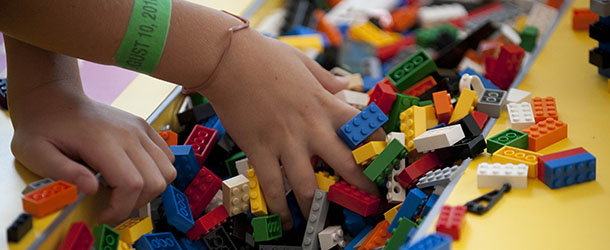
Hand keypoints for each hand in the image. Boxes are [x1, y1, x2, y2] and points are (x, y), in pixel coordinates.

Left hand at [10, 86, 175, 223]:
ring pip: (168, 170)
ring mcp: (140, 129)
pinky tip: (137, 175)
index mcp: (102, 141)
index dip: (121, 208)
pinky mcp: (145, 128)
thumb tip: (91, 188)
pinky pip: (168, 156)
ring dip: (151, 188)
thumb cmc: (44, 127)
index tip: (104, 215)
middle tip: (115, 206)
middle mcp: (128, 134)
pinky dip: (158, 172)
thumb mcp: (36, 153)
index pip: (131, 184)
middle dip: (136, 203)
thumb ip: (63, 172)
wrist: (55, 99)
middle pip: (154, 180)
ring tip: (127, 192)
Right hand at [197, 29, 383, 228]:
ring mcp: (285, 142)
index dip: (377, 145)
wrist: (227, 60)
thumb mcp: (303, 62)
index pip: (362, 128)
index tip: (382, 159)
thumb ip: (326, 79)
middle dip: (362, 185)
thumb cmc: (264, 56)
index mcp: (324, 104)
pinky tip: (284, 220)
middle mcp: (310, 127)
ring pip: (308, 184)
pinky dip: (279, 207)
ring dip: (317, 205)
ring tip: (321, 218)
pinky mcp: (260, 150)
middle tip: (370, 197)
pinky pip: (272, 186)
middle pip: (346, 164)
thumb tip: (343, 84)